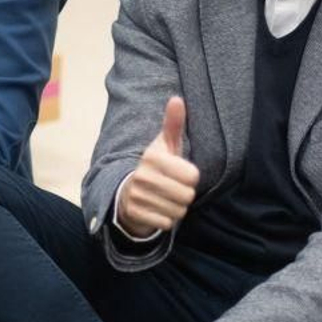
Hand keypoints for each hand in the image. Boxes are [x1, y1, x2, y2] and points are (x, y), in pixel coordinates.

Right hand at [116, 97, 199, 237]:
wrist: (128, 193)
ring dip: (176, 208)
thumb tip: (177, 98)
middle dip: (184, 195)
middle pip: (187, 195)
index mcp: (153, 157)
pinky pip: (167, 223)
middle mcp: (142, 175)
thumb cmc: (156, 167)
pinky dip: (166, 219)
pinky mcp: (134, 214)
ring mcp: (136, 196)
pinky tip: (157, 210)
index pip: (192, 176)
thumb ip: (173, 124)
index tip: (179, 174)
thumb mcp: (166, 145)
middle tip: (173, 189)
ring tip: (165, 199)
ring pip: (178, 211)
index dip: (191, 177)